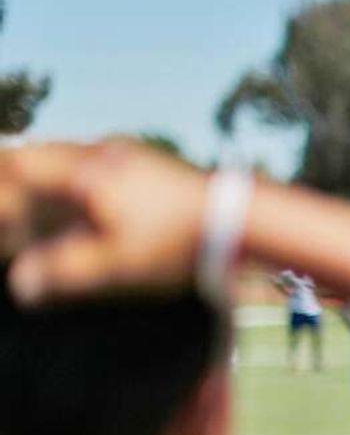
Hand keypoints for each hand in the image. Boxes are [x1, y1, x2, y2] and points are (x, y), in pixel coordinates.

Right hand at [0, 141, 209, 305]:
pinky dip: (73, 176)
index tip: (5, 218)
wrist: (239, 218)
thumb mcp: (117, 263)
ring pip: (68, 154)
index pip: (21, 164)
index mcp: (86, 170)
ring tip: (36, 209)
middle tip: (13, 208)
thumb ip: (64, 271)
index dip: (3, 185)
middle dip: (16, 175)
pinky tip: (78, 203)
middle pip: (40, 153)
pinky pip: (93, 158)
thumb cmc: (176, 241)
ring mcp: (127, 151)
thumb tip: (20, 283)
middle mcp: (103, 151)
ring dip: (45, 175)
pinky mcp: (147, 159)